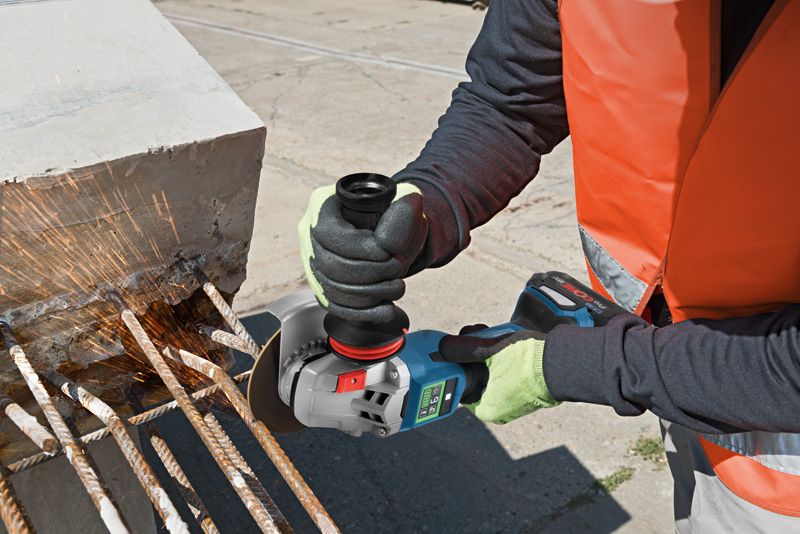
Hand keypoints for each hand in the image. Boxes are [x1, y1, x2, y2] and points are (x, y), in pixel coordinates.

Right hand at [297, 182, 426, 322]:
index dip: (359, 247)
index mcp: (322, 204)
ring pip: (332, 289)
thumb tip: (388, 245)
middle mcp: (310, 234)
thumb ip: (403, 212)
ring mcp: (313, 262)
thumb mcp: (406, 199)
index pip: (328, 233)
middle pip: (330, 265)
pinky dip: (364, 312)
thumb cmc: (395, 211)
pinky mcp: (322, 286)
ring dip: (371, 294)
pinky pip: (335, 306)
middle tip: (398, 268)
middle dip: (371, 272)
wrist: (392, 230)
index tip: (388, 252)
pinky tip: (387, 308)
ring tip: (398, 286)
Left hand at [439, 326, 559, 423]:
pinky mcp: (527, 387)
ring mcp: (515, 399)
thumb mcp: (488, 352)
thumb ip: (462, 349)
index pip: (460, 386)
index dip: (455, 364)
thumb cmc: (526, 363)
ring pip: (491, 370)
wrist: (564, 363)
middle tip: (474, 335)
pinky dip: (501, 356)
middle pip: (475, 375)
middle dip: (471, 352)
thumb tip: (444, 347)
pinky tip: (502, 339)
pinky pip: (506, 370)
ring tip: (488, 333)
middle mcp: (500, 408)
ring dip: (486, 350)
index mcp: (487, 408)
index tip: (455, 348)